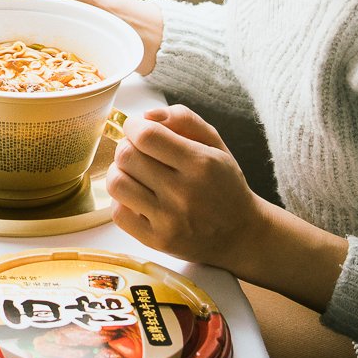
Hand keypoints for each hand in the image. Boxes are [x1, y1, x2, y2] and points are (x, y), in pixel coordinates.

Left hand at [106, 104, 269, 274]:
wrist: (241, 234)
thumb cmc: (223, 183)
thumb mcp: (214, 143)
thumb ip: (183, 118)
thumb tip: (146, 115)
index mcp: (201, 163)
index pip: (146, 135)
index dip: (133, 126)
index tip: (137, 128)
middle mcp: (184, 193)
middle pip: (127, 156)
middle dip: (127, 146)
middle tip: (138, 152)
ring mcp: (170, 221)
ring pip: (116, 183)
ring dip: (120, 172)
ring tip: (135, 174)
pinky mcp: (158, 242)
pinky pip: (118, 214)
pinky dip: (122, 201)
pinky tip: (138, 198)